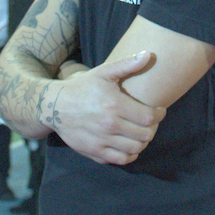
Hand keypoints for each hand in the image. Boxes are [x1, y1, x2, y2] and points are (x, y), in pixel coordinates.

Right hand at [50, 52, 164, 164]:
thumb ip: (127, 64)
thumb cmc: (82, 87)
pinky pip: (120, 160)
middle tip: (151, 123)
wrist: (54, 106)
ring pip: (135, 150)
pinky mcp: (94, 152)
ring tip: (142, 133)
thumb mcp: (103, 73)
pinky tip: (130, 145)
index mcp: (114, 105)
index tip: (160, 111)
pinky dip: (130, 155)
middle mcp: (109, 125)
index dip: (159, 115)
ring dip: (143, 142)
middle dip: (152, 128)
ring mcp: (101, 141)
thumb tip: (148, 54)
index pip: (148, 117)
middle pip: (145, 135)